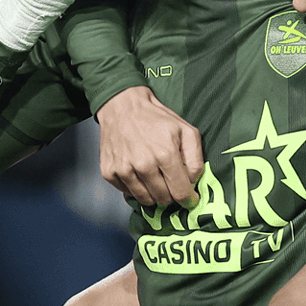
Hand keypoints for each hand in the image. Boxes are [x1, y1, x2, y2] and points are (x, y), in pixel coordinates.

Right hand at [96, 86, 204, 207]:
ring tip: (154, 176)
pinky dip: (135, 187)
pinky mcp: (109, 172)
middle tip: (170, 181)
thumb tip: (192, 182)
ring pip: (145, 200)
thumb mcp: (186, 130)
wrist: (122, 106)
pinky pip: (127, 193)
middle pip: (163, 199)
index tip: (189, 198)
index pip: (180, 192)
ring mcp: (124, 169)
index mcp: (165, 154)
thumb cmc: (155, 118)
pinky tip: (138, 172)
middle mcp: (143, 165)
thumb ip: (195, 158)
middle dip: (170, 194)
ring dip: (153, 193)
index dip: (187, 198)